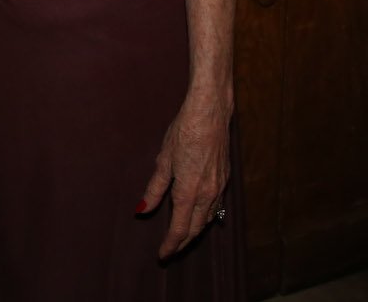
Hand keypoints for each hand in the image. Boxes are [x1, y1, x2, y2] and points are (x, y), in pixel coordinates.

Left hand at [139, 98, 229, 257]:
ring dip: (194, 231)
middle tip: (170, 251)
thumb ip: (155, 188)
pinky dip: (205, 217)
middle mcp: (208, 194)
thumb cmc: (184, 132)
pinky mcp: (225, 179)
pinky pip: (215, 207)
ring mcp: (219, 187)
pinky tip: (199, 216)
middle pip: (195, 229)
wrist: (210, 113)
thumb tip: (142, 209)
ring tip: (182, 238)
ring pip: (207, 220)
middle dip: (182, 243)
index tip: (162, 255)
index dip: (170, 245)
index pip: (179, 229)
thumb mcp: (164, 160)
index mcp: (189, 191)